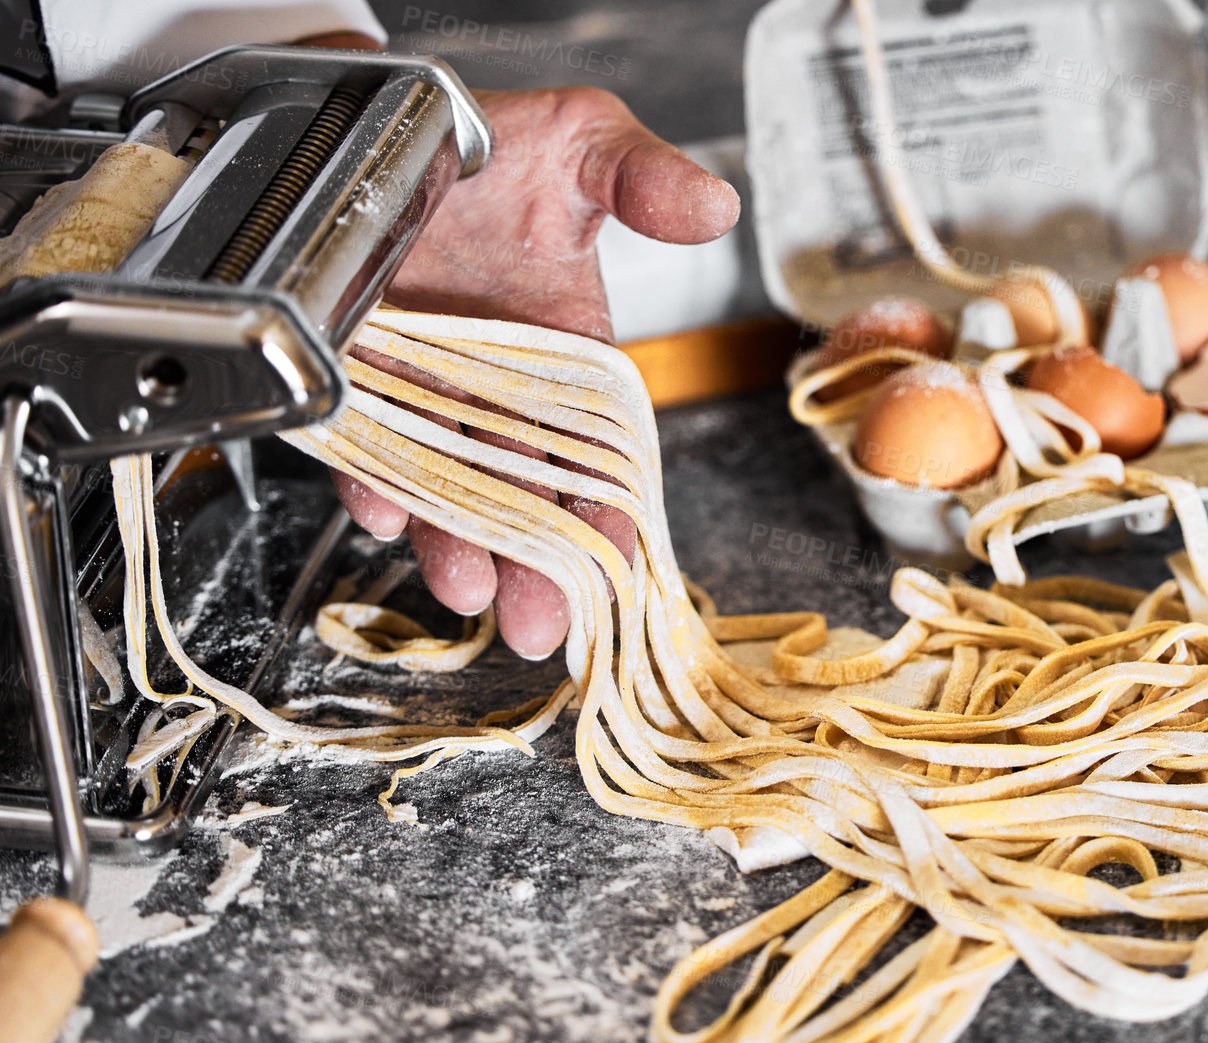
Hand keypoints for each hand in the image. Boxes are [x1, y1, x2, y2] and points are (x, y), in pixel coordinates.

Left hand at [335, 86, 740, 658]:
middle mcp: (502, 383)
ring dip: (456, 541)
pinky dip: (370, 479)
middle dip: (533, 559)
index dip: (606, 506)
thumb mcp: (583, 142)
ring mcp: (429, 388)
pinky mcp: (358, 379)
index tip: (612, 565)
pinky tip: (379, 508)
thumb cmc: (495, 143)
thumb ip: (642, 178)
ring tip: (465, 586)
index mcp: (572, 350)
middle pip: (526, 487)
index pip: (599, 444)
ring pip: (447, 483)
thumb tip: (715, 207)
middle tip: (538, 623)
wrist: (385, 120)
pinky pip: (362, 444)